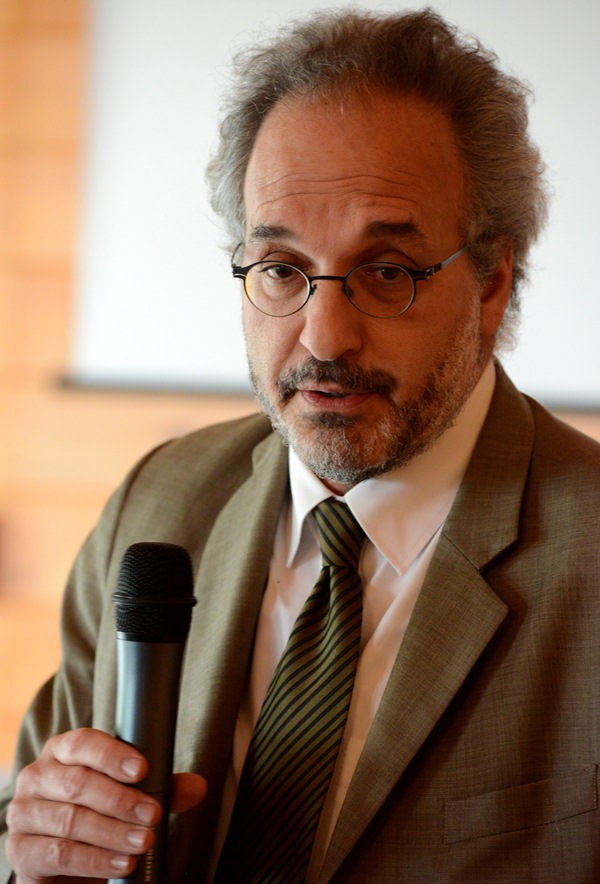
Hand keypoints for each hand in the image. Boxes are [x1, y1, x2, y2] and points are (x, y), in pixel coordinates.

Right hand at [6, 728, 206, 882]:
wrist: (56, 854)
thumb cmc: (93, 811)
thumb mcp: (124, 792)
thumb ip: (159, 785)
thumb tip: (196, 786)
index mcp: (61, 751)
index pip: (82, 743)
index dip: (111, 754)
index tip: (142, 769)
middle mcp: (38, 776)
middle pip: (78, 784)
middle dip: (121, 800)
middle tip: (152, 813)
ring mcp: (25, 813)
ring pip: (72, 820)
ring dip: (113, 833)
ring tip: (144, 841)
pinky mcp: (21, 849)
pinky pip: (61, 854)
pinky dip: (97, 859)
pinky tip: (123, 862)